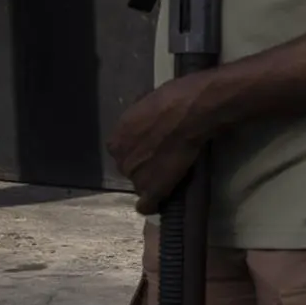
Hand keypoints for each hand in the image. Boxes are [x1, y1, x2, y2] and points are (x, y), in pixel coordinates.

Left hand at [108, 74, 214, 212]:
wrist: (190, 112)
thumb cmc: (171, 99)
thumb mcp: (144, 103)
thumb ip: (139, 121)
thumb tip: (145, 123)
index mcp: (115, 140)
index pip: (123, 154)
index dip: (139, 151)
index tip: (152, 149)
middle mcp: (120, 160)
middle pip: (130, 170)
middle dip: (145, 167)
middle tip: (165, 160)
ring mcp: (136, 177)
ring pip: (141, 186)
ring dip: (153, 182)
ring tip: (170, 176)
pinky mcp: (154, 189)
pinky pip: (147, 205)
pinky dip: (153, 205)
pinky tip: (160, 202)